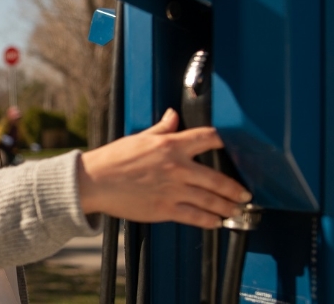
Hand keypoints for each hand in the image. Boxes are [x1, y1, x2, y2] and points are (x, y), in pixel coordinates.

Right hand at [77, 108, 250, 228]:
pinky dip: (210, 221)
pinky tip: (216, 222)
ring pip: (211, 200)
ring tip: (234, 209)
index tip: (237, 150)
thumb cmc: (113, 160)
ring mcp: (173, 190)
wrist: (94, 182)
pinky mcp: (165, 209)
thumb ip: (161, 129)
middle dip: (236, 189)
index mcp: (170, 146)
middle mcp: (177, 168)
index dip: (227, 142)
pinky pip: (196, 217)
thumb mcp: (139, 138)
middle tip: (244, 193)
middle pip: (219, 179)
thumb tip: (172, 115)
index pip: (209, 139)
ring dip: (227, 207)